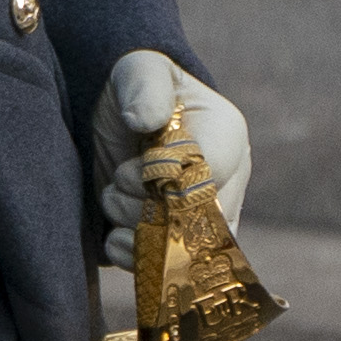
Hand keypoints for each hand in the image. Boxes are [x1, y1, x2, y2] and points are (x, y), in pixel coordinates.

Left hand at [92, 51, 252, 271]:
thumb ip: (146, 88)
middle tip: (120, 184)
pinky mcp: (177, 238)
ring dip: (138, 232)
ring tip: (114, 196)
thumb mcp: (139, 71)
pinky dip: (137, 260)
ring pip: (186, 251)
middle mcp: (226, 182)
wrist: (117, 110)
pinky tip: (115, 237)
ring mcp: (202, 215)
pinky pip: (170, 269)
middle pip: (203, 224)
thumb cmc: (136, 83)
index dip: (168, 182)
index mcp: (226, 137)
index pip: (212, 177)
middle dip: (152, 212)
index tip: (133, 170)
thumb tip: (144, 119)